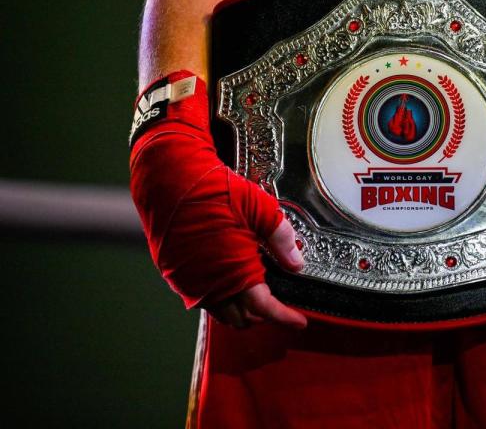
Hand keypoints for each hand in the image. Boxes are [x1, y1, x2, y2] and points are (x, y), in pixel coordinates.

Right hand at [130, 72, 306, 328]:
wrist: (170, 177)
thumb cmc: (216, 190)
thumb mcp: (261, 208)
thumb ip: (282, 239)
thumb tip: (297, 264)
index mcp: (232, 272)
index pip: (263, 309)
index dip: (284, 317)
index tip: (299, 322)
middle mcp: (207, 284)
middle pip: (240, 318)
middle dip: (262, 315)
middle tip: (279, 301)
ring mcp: (187, 280)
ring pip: (219, 310)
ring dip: (239, 306)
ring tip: (256, 286)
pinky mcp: (174, 272)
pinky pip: (201, 295)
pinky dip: (220, 293)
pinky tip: (231, 273)